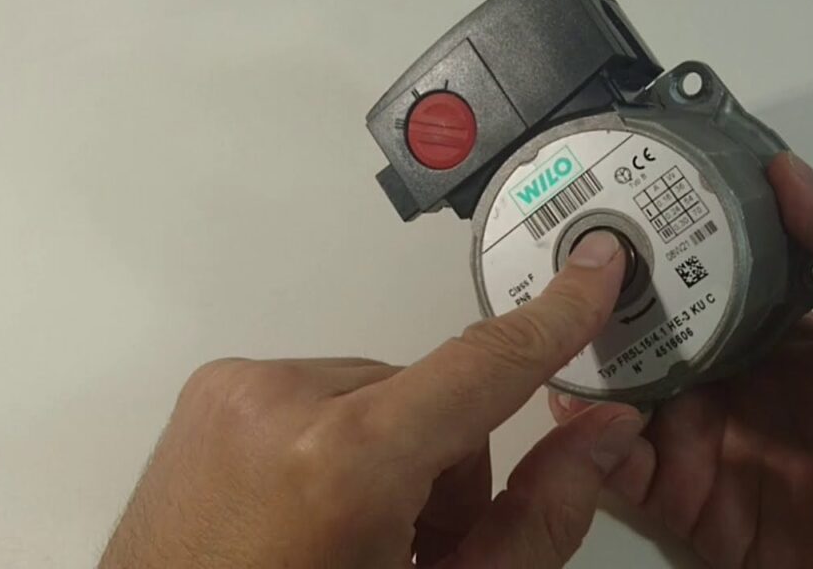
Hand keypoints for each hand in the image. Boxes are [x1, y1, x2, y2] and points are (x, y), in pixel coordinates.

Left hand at [99, 231, 656, 568]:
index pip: (481, 366)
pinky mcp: (211, 392)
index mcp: (342, 462)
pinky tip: (308, 511)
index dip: (554, 319)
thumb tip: (601, 433)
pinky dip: (335, 441)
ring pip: (375, 391)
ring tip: (352, 535)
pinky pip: (319, 391)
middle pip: (429, 394)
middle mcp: (278, 403)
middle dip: (443, 461)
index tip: (594, 271)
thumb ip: (536, 517)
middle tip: (413, 542)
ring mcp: (234, 392)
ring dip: (388, 452)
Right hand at [552, 153, 812, 567]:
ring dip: (585, 369)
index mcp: (781, 340)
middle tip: (550, 265)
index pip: (712, 280)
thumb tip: (786, 170)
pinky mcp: (680, 499)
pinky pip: (621, 466)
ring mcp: (701, 442)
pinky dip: (586, 443)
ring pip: (626, 395)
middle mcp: (733, 384)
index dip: (668, 245)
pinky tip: (563, 411)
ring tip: (540, 332)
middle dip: (605, 305)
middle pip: (655, 336)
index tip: (617, 203)